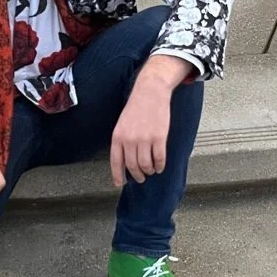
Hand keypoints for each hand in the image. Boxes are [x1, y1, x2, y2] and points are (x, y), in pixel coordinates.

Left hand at [110, 56, 191, 185]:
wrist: (150, 92)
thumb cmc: (136, 107)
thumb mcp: (122, 124)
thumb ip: (122, 141)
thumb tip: (125, 161)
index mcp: (118, 136)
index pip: (116, 162)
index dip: (117, 175)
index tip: (120, 184)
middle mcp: (129, 140)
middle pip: (132, 166)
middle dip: (137, 175)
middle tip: (140, 178)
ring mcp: (144, 139)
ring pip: (146, 165)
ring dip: (149, 171)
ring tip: (151, 170)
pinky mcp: (159, 137)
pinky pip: (159, 159)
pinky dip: (160, 166)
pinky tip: (160, 166)